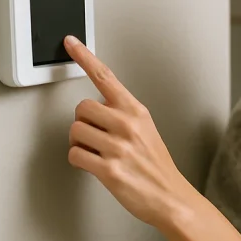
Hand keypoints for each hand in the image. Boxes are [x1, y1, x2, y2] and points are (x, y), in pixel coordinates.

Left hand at [64, 35, 193, 229]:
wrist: (170, 198)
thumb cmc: (156, 166)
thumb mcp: (146, 130)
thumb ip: (122, 114)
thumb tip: (96, 107)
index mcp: (136, 111)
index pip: (105, 76)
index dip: (84, 57)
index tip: (70, 42)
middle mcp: (128, 125)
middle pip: (81, 107)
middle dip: (82, 123)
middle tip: (95, 137)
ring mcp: (119, 147)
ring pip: (74, 132)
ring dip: (79, 144)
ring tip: (97, 153)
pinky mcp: (109, 169)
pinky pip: (75, 155)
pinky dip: (79, 162)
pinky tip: (94, 165)